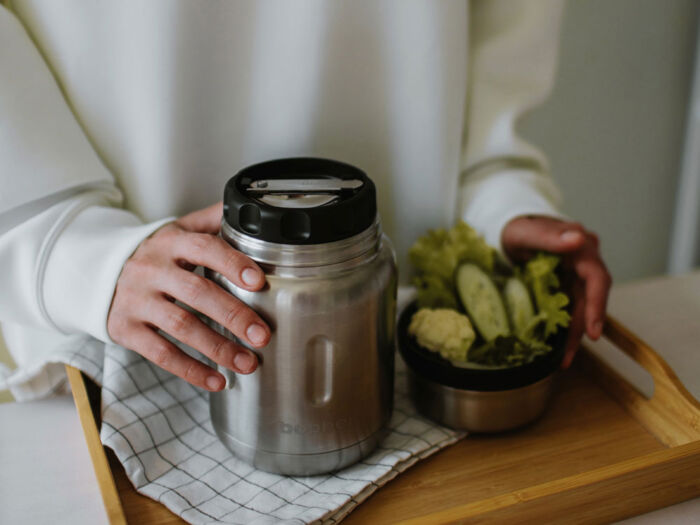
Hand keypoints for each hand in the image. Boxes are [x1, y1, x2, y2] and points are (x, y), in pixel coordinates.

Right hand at [107, 202, 269, 390]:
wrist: (97, 272)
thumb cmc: (154, 255)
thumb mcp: (178, 231)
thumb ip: (212, 221)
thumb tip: (250, 206)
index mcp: (171, 242)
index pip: (204, 249)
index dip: (233, 264)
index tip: (259, 282)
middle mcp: (152, 270)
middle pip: (196, 293)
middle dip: (233, 315)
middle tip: (262, 335)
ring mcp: (136, 300)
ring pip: (181, 327)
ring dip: (218, 348)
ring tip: (248, 363)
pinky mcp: (125, 329)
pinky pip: (160, 353)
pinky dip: (190, 370)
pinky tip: (217, 380)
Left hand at [501, 215, 611, 368]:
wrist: (511, 228)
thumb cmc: (519, 227)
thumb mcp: (527, 231)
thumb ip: (550, 236)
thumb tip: (577, 238)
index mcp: (581, 246)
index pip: (596, 277)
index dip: (597, 305)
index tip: (594, 331)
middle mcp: (584, 262)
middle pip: (590, 299)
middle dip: (583, 328)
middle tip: (569, 356)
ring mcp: (576, 275)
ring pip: (581, 308)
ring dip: (574, 334)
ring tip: (563, 360)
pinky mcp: (567, 286)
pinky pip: (570, 309)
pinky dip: (566, 327)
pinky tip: (559, 349)